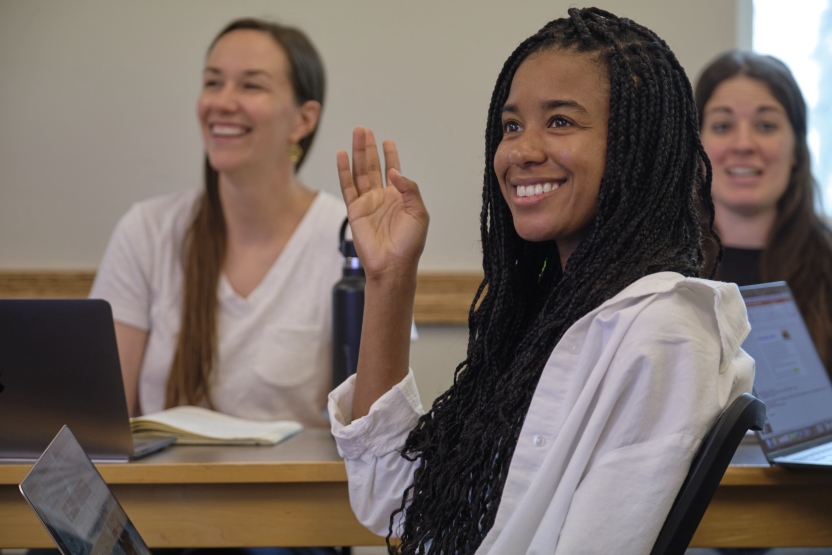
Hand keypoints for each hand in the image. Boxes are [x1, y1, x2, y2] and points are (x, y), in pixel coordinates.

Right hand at [336, 127, 428, 280]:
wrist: (392, 264)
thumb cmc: (409, 244)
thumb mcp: (419, 213)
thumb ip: (409, 189)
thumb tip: (394, 172)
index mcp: (398, 198)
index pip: (393, 171)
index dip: (390, 156)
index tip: (388, 141)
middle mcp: (381, 197)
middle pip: (373, 166)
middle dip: (369, 148)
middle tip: (364, 129)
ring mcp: (367, 203)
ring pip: (360, 172)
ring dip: (358, 153)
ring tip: (356, 134)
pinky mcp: (354, 210)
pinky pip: (347, 187)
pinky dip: (344, 171)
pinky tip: (342, 155)